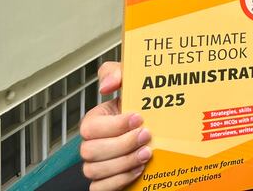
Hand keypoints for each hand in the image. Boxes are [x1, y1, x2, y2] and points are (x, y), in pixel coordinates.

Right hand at [79, 61, 151, 190]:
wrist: (162, 127)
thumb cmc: (144, 106)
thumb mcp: (133, 82)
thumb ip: (119, 72)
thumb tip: (106, 84)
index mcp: (97, 119)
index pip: (90, 127)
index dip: (114, 125)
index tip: (138, 118)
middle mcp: (93, 142)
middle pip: (91, 150)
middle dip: (122, 144)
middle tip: (146, 136)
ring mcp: (97, 163)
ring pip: (94, 170)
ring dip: (124, 163)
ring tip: (147, 153)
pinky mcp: (105, 181)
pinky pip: (100, 188)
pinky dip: (120, 181)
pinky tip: (138, 169)